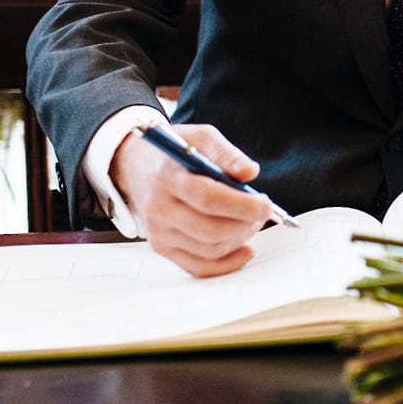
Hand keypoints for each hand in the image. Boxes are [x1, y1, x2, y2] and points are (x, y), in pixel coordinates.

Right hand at [110, 123, 271, 276]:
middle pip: (209, 230)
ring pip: (208, 250)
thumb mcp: (200, 137)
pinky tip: (245, 249)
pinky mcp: (161, 247)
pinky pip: (198, 266)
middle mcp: (159, 208)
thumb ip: (227, 153)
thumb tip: (250, 173)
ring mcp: (158, 232)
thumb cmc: (175, 151)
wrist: (136, 166)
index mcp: (167, 177)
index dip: (242, 205)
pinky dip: (227, 263)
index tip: (265, 204)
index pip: (207, 198)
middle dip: (245, 224)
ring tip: (252, 221)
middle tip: (263, 211)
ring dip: (240, 239)